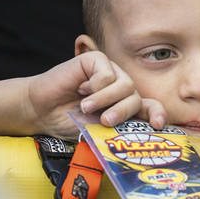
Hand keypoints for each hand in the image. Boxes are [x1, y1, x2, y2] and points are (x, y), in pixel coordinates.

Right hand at [23, 50, 166, 136]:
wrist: (41, 110)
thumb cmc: (68, 121)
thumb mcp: (97, 131)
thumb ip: (118, 130)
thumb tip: (138, 137)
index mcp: (124, 106)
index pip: (150, 107)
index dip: (157, 114)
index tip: (158, 124)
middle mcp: (120, 88)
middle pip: (136, 97)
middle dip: (123, 112)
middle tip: (106, 121)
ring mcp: (109, 73)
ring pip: (125, 85)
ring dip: (105, 99)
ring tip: (86, 107)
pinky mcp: (96, 60)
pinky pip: (107, 74)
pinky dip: (94, 85)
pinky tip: (80, 88)